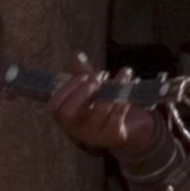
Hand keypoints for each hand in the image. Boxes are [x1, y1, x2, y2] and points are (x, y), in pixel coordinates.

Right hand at [47, 57, 168, 157]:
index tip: (83, 75)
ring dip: (113, 87)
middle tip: (97, 78)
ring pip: (99, 110)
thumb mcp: (93, 91)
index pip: (55, 106)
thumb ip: (82, 73)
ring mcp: (94, 135)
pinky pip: (117, 114)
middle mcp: (77, 129)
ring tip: (125, 71)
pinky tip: (133, 82)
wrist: (133, 131)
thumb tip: (75, 54)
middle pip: (68, 113)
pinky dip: (125, 96)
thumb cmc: (107, 108)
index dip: (67, 88)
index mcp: (67, 118)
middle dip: (82, 91)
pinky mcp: (114, 135)